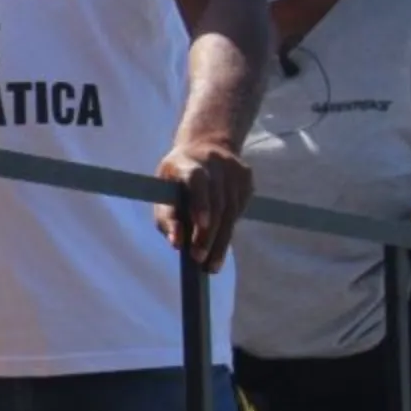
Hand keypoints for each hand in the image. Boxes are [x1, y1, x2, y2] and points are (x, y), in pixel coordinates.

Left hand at [154, 138, 252, 273]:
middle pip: (217, 202)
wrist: (204, 146)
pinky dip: (229, 226)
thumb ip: (167, 217)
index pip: (197, 180)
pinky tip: (220, 241)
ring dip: (221, 240)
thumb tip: (176, 243)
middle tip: (201, 261)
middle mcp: (213, 161)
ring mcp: (234, 168)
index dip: (201, 202)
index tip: (201, 225)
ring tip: (212, 264)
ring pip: (231, 210)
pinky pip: (240, 208)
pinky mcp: (247, 177)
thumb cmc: (176, 178)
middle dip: (208, 235)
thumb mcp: (163, 191)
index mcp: (187, 161)